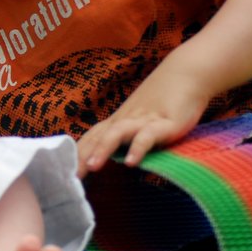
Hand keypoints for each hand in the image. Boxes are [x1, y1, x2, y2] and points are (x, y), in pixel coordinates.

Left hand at [76, 69, 209, 175]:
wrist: (187, 73)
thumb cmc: (164, 101)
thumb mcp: (143, 121)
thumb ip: (130, 139)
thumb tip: (120, 161)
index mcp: (118, 121)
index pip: (91, 138)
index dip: (77, 154)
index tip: (64, 172)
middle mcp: (125, 120)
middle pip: (97, 137)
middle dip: (82, 157)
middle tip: (70, 177)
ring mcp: (143, 120)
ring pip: (116, 133)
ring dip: (102, 149)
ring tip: (92, 168)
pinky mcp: (164, 122)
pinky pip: (147, 135)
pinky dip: (137, 148)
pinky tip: (130, 163)